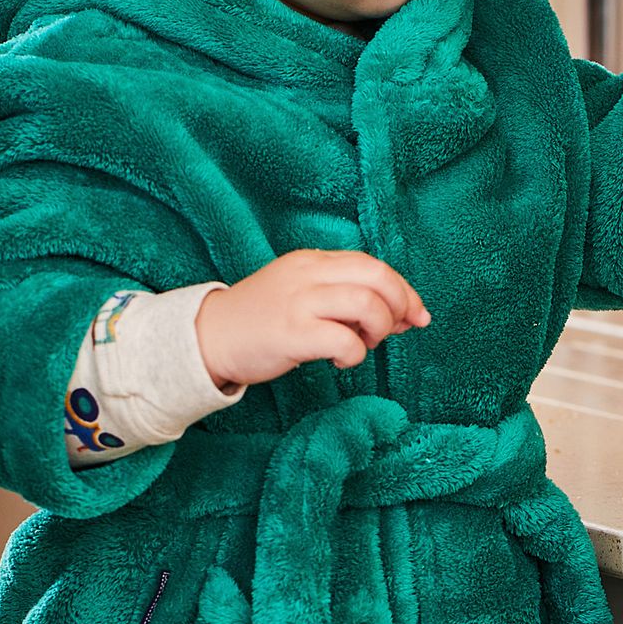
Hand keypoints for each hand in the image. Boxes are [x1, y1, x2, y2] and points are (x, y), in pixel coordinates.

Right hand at [196, 249, 429, 388]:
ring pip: (367, 304)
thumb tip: (400, 315)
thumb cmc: (259, 321)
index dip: (402, 289)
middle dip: (401, 303)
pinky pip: (345, 340)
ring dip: (379, 329)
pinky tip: (342, 362)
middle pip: (377, 275)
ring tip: (366, 345)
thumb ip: (343, 298)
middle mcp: (308, 274)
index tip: (415, 313)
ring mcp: (299, 302)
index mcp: (312, 261)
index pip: (372, 264)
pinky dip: (355, 354)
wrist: (207, 337)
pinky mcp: (291, 334)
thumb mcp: (301, 294)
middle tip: (401, 329)